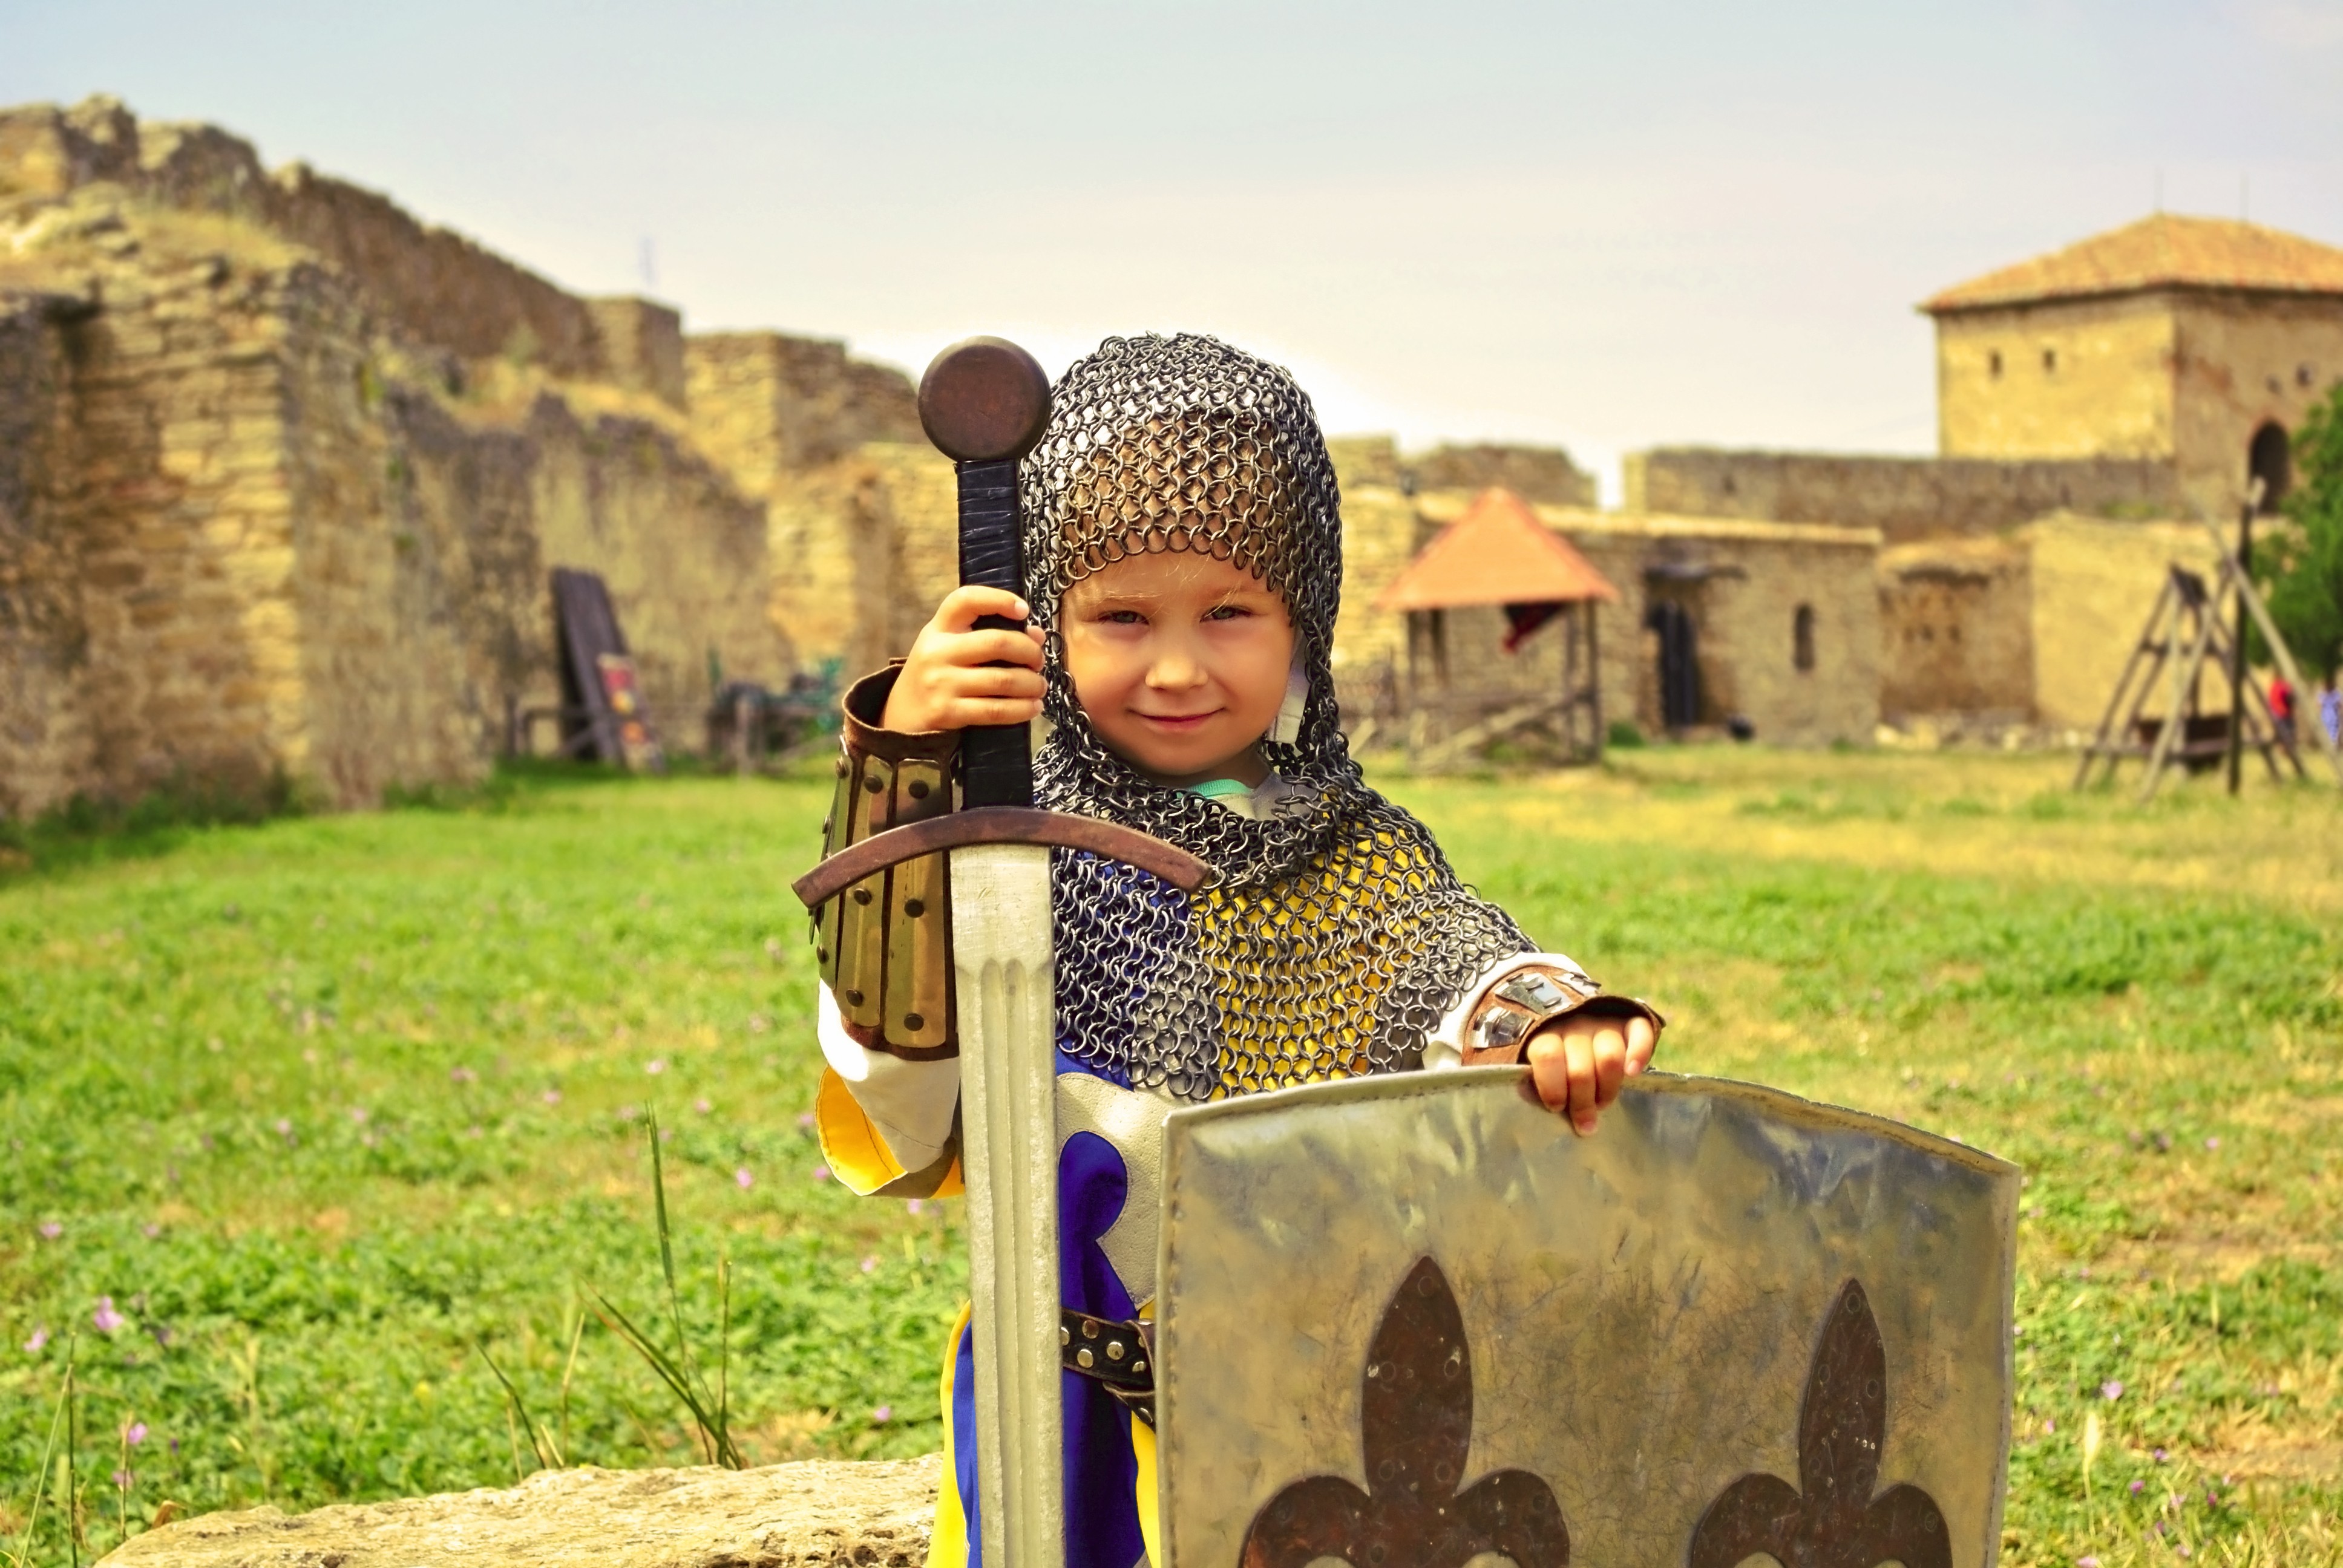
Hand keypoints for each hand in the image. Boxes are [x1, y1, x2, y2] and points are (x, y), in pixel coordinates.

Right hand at [881, 586, 1047, 731]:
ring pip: (1002, 680)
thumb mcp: (950, 646)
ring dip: (1031, 684)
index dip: (999, 599)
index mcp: (938, 628)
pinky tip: (1033, 707)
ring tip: (1040, 686)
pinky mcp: (947, 712)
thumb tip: (1037, 635)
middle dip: (1029, 652)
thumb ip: (988, 635)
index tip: (1023, 610)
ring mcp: (941, 683)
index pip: (966, 600)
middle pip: (996, 643)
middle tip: (1039, 661)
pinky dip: (1021, 709)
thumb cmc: (937, 673)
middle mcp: (937, 651)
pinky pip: (995, 710)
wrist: (901, 714)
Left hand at [1525, 1011, 1658, 1136]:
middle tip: (1585, 1121)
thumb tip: (1534, 1099)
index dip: (1553, 1087)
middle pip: (1581, 1068)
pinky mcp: (1630, 1021)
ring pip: (1610, 1057)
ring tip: (1602, 1103)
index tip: (1556, 1107)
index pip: (1547, 1056)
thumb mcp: (1535, 1065)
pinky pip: (1640, 1033)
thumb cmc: (1553, 1058)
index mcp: (1545, 1034)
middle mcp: (1575, 1024)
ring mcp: (1604, 1021)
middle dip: (1583, 1102)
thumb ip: (1535, 1081)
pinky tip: (1632, 1073)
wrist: (1575, 1022)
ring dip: (1607, 1089)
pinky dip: (1639, 1054)